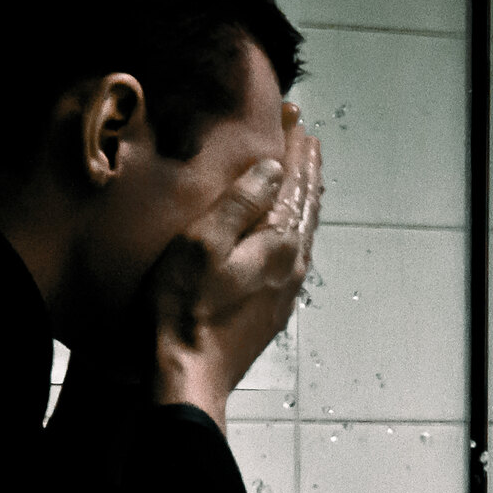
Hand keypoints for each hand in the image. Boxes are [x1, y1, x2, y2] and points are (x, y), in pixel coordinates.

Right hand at [146, 118, 321, 430]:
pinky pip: (296, 254)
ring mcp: (287, 289)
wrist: (190, 376)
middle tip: (306, 136)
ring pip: (306, 229)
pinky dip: (297, 226)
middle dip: (306, 166)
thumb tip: (274, 168)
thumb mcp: (203, 243)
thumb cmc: (185, 309)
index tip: (293, 116)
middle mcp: (293, 264)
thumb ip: (241, 202)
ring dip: (305, 195)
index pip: (292, 181)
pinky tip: (290, 229)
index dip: (293, 146)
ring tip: (304, 173)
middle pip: (307, 203)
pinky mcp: (274, 309)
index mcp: (279, 242)